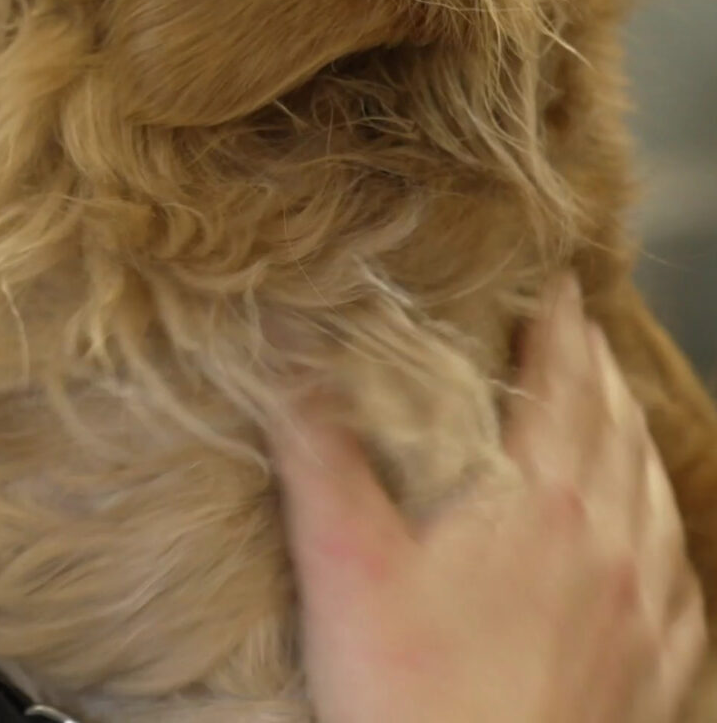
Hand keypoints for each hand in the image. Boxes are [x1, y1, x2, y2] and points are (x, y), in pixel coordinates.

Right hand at [270, 276, 705, 722]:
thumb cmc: (405, 691)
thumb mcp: (342, 558)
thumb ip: (318, 445)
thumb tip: (289, 351)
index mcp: (541, 504)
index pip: (563, 386)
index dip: (558, 328)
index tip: (553, 285)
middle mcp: (609, 546)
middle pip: (615, 430)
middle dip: (596, 370)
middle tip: (579, 328)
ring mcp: (643, 613)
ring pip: (653, 497)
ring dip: (633, 438)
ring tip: (614, 409)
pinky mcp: (656, 673)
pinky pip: (677, 577)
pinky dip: (661, 527)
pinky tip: (648, 535)